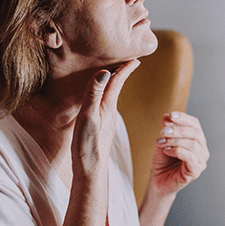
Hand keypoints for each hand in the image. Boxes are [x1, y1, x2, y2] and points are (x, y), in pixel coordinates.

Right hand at [72, 60, 139, 177]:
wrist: (90, 170)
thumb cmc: (88, 145)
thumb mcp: (89, 117)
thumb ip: (94, 95)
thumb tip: (104, 72)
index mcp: (108, 105)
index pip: (118, 80)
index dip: (126, 66)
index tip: (136, 54)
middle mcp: (109, 110)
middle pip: (116, 84)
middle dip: (121, 69)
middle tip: (128, 55)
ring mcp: (106, 118)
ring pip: (110, 93)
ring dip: (113, 80)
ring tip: (115, 68)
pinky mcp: (100, 126)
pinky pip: (104, 102)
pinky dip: (105, 92)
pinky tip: (102, 94)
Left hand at [151, 112, 208, 196]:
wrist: (158, 180)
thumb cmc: (163, 161)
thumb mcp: (163, 140)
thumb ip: (166, 129)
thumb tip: (167, 116)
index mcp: (196, 139)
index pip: (195, 124)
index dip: (184, 118)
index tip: (171, 115)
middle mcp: (202, 149)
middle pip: (196, 133)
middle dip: (178, 129)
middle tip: (163, 131)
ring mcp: (201, 161)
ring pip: (193, 144)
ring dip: (175, 141)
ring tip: (162, 142)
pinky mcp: (196, 171)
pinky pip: (191, 158)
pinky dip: (177, 151)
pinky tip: (167, 151)